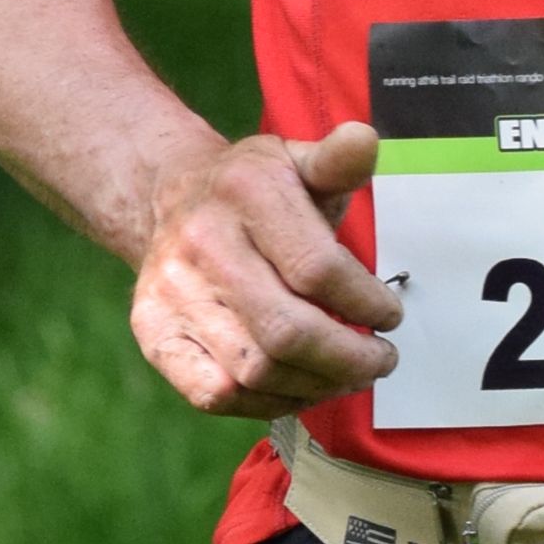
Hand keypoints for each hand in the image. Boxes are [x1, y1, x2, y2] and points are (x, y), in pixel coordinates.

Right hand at [129, 120, 400, 418]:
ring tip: (347, 375)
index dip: (365, 303)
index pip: (317, 269)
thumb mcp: (298, 162)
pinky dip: (268, 403)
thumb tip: (363, 140)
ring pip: (256, 370)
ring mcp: (171, 293)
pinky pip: (216, 394)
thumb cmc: (256, 191)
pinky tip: (299, 387)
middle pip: (287, 331)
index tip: (389, 316)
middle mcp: (201, 243)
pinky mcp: (154, 333)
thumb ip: (337, 161)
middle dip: (349, 359)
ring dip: (316, 385)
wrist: (170, 199)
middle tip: (379, 361)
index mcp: (245, 191)